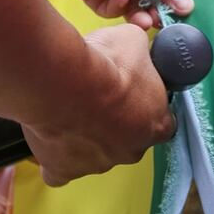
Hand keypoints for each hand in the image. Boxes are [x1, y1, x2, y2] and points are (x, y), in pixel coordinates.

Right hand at [22, 23, 175, 185]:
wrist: (63, 81)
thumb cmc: (106, 62)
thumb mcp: (134, 42)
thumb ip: (141, 52)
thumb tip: (137, 46)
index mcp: (156, 125)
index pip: (162, 122)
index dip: (147, 107)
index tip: (133, 92)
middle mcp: (130, 152)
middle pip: (127, 140)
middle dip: (115, 122)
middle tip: (96, 96)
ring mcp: (97, 165)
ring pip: (93, 153)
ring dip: (85, 136)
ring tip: (67, 108)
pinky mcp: (63, 170)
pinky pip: (61, 171)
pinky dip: (56, 158)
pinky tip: (51, 139)